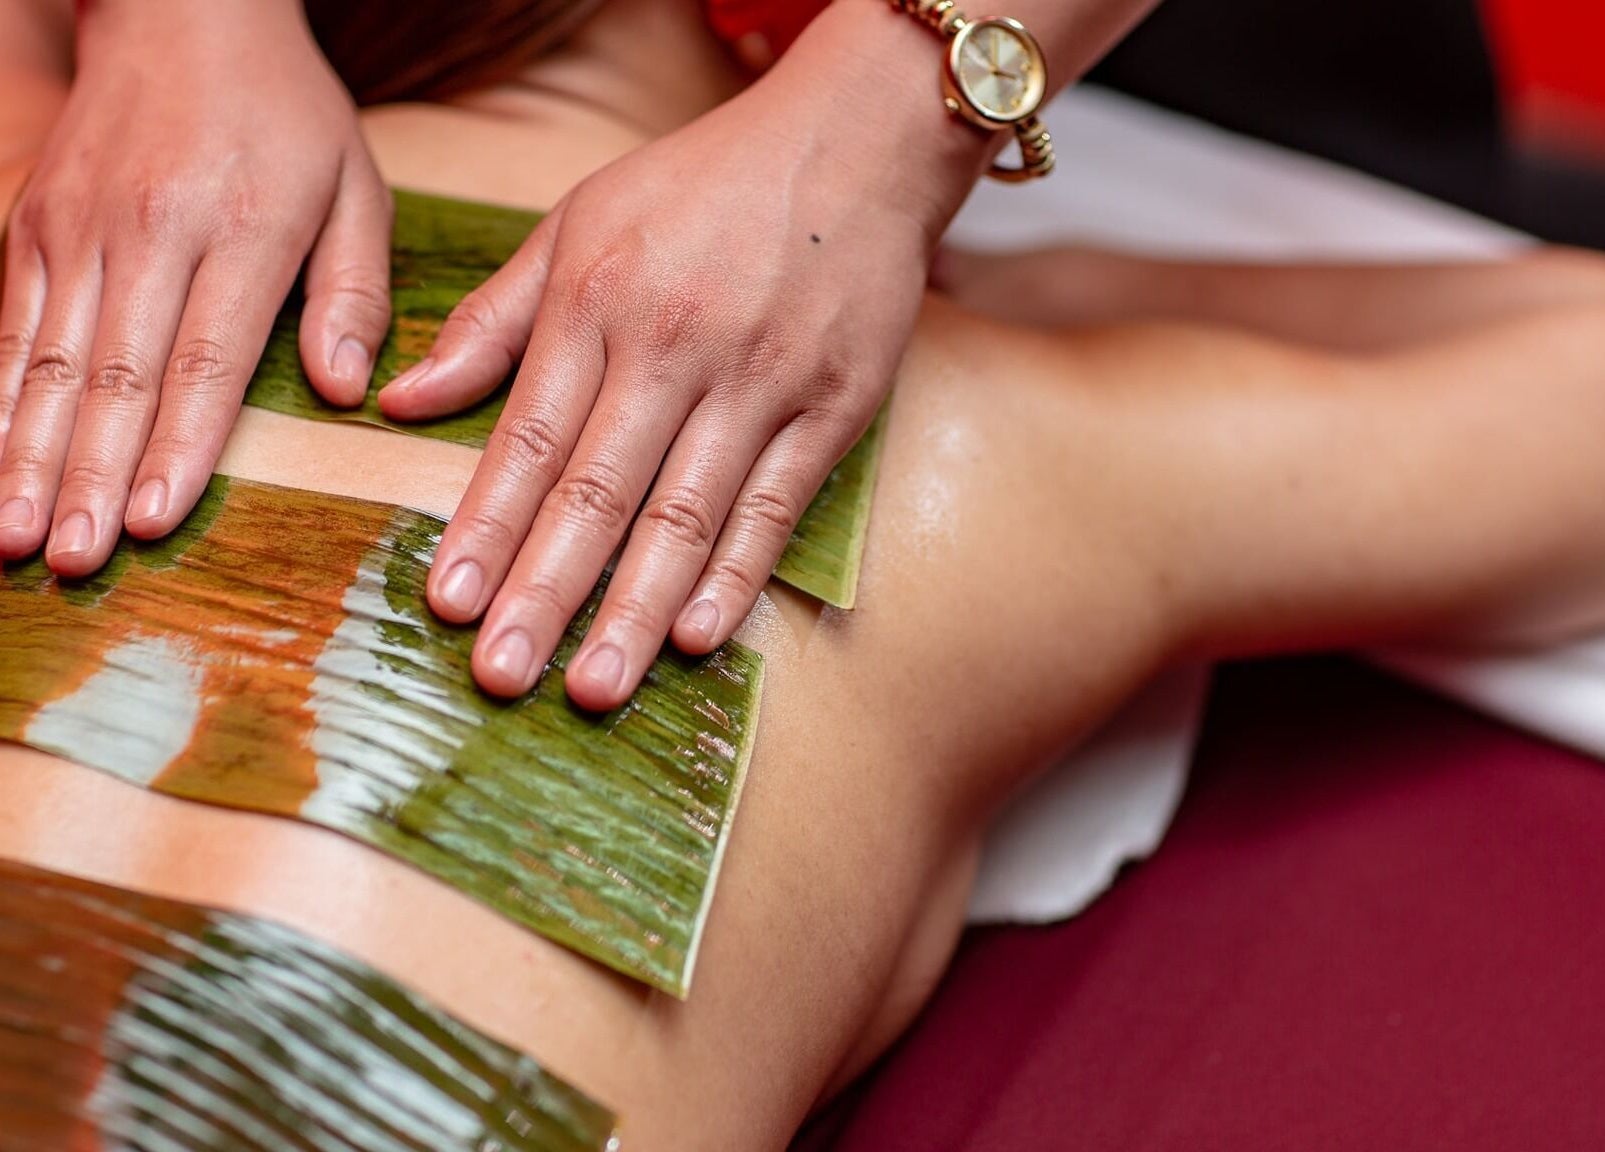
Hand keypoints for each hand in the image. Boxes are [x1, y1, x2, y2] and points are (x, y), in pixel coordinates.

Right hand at [0, 0, 390, 575]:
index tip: (151, 519)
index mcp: (244, 229)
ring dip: (27, 455)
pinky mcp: (32, 224)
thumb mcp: (357, 188)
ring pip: (44, 359)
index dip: (177, 445)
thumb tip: (349, 392)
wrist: (183, 10)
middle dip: (87, 475)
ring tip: (15, 540)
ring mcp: (79, 228)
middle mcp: (149, 231)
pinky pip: (5, 324)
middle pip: (113, 372)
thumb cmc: (287, 116)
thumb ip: (355, 292)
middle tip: (72, 558)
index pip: (205, 359)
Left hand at [378, 10, 984, 708]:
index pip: (529, 437)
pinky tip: (700, 635)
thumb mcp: (578, 223)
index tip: (448, 604)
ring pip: (686, 512)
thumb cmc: (702, 186)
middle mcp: (673, 347)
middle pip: (599, 489)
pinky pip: (778, 503)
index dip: (486, 526)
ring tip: (593, 686)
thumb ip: (493, 320)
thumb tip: (399, 401)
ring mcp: (759, 381)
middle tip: (503, 676)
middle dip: (547, 590)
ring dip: (637, 607)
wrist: (853, 140)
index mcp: (598, 302)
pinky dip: (739, 571)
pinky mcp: (832, 406)